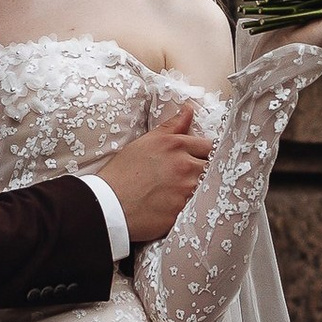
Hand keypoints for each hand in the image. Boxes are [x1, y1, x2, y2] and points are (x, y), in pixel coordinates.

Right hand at [98, 106, 214, 246]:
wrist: (108, 205)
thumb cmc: (122, 174)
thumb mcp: (145, 143)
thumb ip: (171, 126)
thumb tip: (188, 110)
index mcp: (175, 145)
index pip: (209, 146)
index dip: (206, 155)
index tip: (201, 161)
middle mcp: (184, 165)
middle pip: (213, 166)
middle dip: (207, 172)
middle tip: (194, 178)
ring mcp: (186, 190)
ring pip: (209, 187)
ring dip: (203, 189)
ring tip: (187, 194)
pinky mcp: (184, 211)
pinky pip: (201, 207)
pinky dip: (196, 206)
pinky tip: (183, 207)